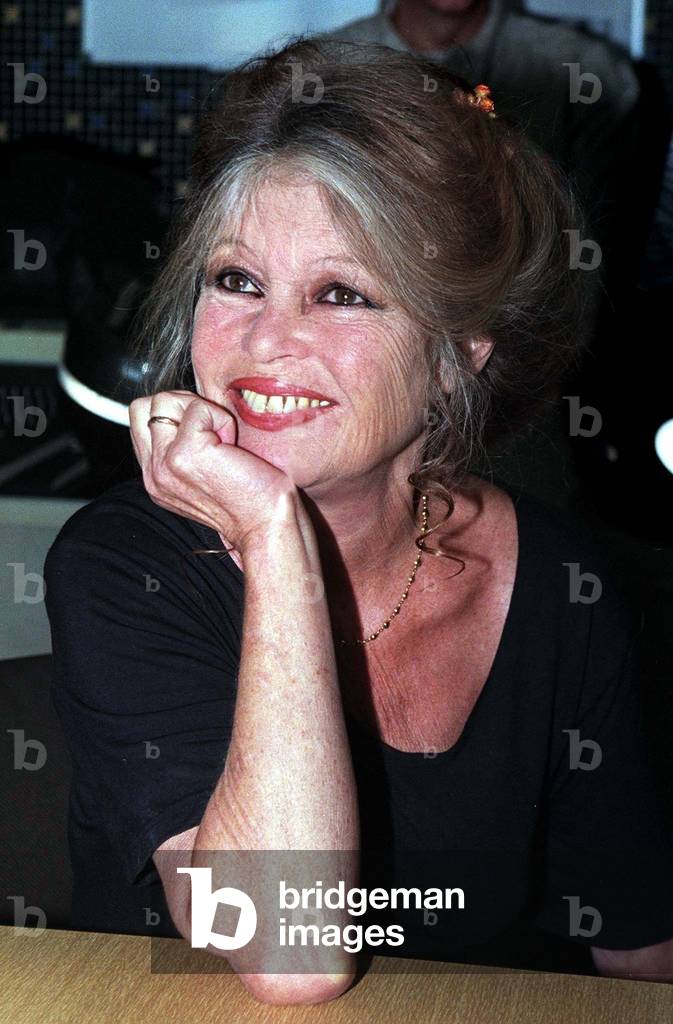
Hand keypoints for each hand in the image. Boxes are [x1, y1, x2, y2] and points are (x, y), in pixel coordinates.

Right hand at [128, 390, 297, 555]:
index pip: (141, 421)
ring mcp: (164, 464)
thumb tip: (187, 411)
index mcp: (156, 478)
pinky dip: (221, 419)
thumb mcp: (203, 475)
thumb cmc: (250, 501)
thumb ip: (182, 449)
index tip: (204, 431)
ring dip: (200, 411)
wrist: (265, 526)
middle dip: (181, 404)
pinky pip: (198, 409)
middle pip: (145, 406)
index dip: (174, 413)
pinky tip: (231, 447)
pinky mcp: (184, 455)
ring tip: (221, 441)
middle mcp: (154, 473)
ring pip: (164, 401)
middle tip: (210, 430)